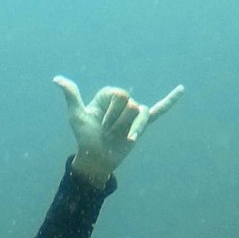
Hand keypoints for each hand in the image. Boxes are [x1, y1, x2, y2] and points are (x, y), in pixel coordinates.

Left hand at [55, 77, 183, 185]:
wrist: (97, 158)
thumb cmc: (85, 137)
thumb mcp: (77, 116)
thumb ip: (71, 95)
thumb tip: (56, 79)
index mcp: (109, 95)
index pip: (118, 96)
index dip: (109, 112)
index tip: (99, 124)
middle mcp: (123, 101)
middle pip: (129, 104)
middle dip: (117, 121)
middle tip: (108, 131)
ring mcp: (133, 112)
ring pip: (139, 114)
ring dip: (127, 129)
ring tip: (119, 136)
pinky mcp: (142, 124)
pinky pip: (159, 109)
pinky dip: (171, 100)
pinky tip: (181, 89)